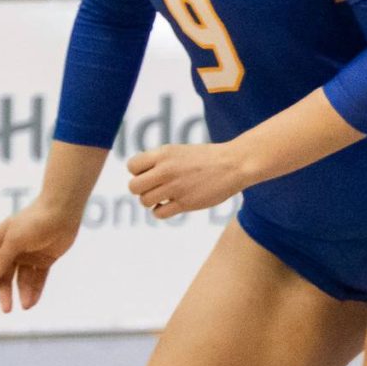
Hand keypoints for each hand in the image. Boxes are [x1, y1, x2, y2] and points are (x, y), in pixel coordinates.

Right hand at [0, 197, 81, 312]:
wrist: (62, 211)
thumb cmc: (34, 221)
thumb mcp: (14, 241)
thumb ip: (2, 260)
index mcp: (1, 241)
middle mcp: (14, 248)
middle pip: (7, 275)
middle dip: (6, 292)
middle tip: (6, 310)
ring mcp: (30, 254)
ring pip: (24, 278)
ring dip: (22, 293)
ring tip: (24, 307)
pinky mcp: (46, 258)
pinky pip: (39, 277)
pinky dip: (36, 289)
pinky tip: (32, 301)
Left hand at [127, 142, 253, 218]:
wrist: (234, 164)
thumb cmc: (207, 158)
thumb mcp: (179, 152)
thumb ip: (160, 161)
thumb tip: (140, 177)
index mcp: (164, 153)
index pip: (132, 166)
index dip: (138, 172)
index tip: (151, 174)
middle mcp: (166, 170)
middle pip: (134, 187)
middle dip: (142, 189)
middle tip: (155, 188)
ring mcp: (176, 187)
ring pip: (145, 201)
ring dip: (152, 201)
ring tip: (164, 197)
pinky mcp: (186, 203)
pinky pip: (159, 213)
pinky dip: (161, 212)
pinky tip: (170, 205)